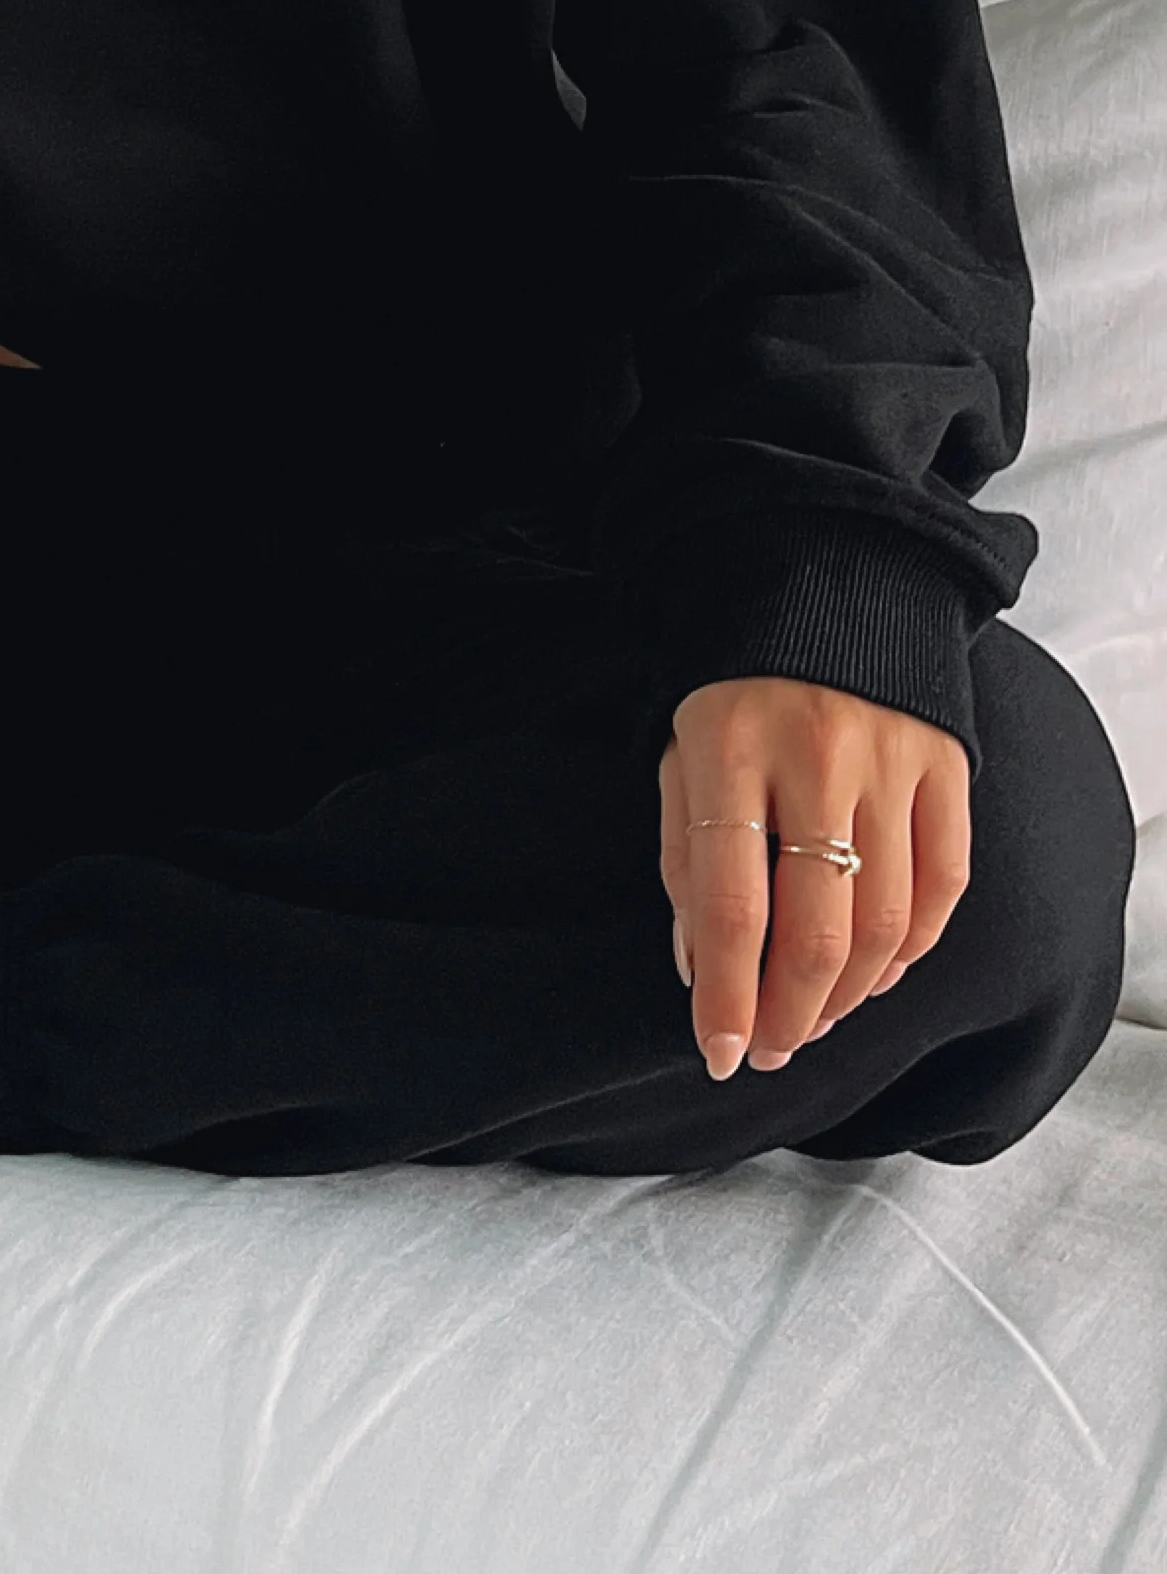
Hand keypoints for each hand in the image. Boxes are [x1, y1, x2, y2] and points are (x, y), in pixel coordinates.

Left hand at [658, 676, 971, 1080]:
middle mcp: (816, 753)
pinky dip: (914, 948)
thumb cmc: (734, 685)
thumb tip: (703, 973)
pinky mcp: (949, 760)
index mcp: (728, 745)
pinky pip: (945, 883)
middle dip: (789, 1014)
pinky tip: (877, 973)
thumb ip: (686, 859)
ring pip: (886, 922)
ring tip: (814, 1018)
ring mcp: (893, 756)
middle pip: (816, 929)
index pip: (729, 904)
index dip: (725, 996)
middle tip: (770, 1050)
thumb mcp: (681, 753)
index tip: (717, 1054)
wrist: (823, 576)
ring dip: (848, 995)